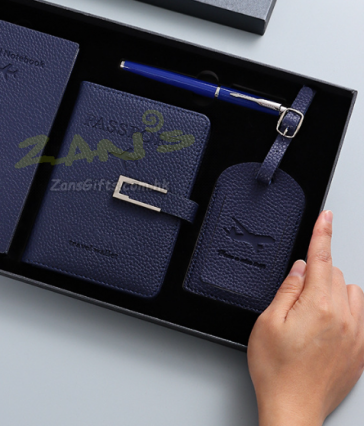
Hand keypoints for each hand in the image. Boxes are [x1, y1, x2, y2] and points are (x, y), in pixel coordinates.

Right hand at [248, 210, 363, 425]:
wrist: (293, 408)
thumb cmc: (276, 370)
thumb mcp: (268, 322)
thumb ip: (288, 289)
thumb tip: (301, 269)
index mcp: (318, 307)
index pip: (322, 259)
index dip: (322, 233)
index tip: (326, 216)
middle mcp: (344, 319)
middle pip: (337, 274)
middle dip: (318, 273)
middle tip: (295, 295)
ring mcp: (357, 336)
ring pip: (352, 293)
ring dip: (334, 291)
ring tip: (311, 312)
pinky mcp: (361, 351)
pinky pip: (360, 316)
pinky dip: (344, 311)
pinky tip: (324, 328)